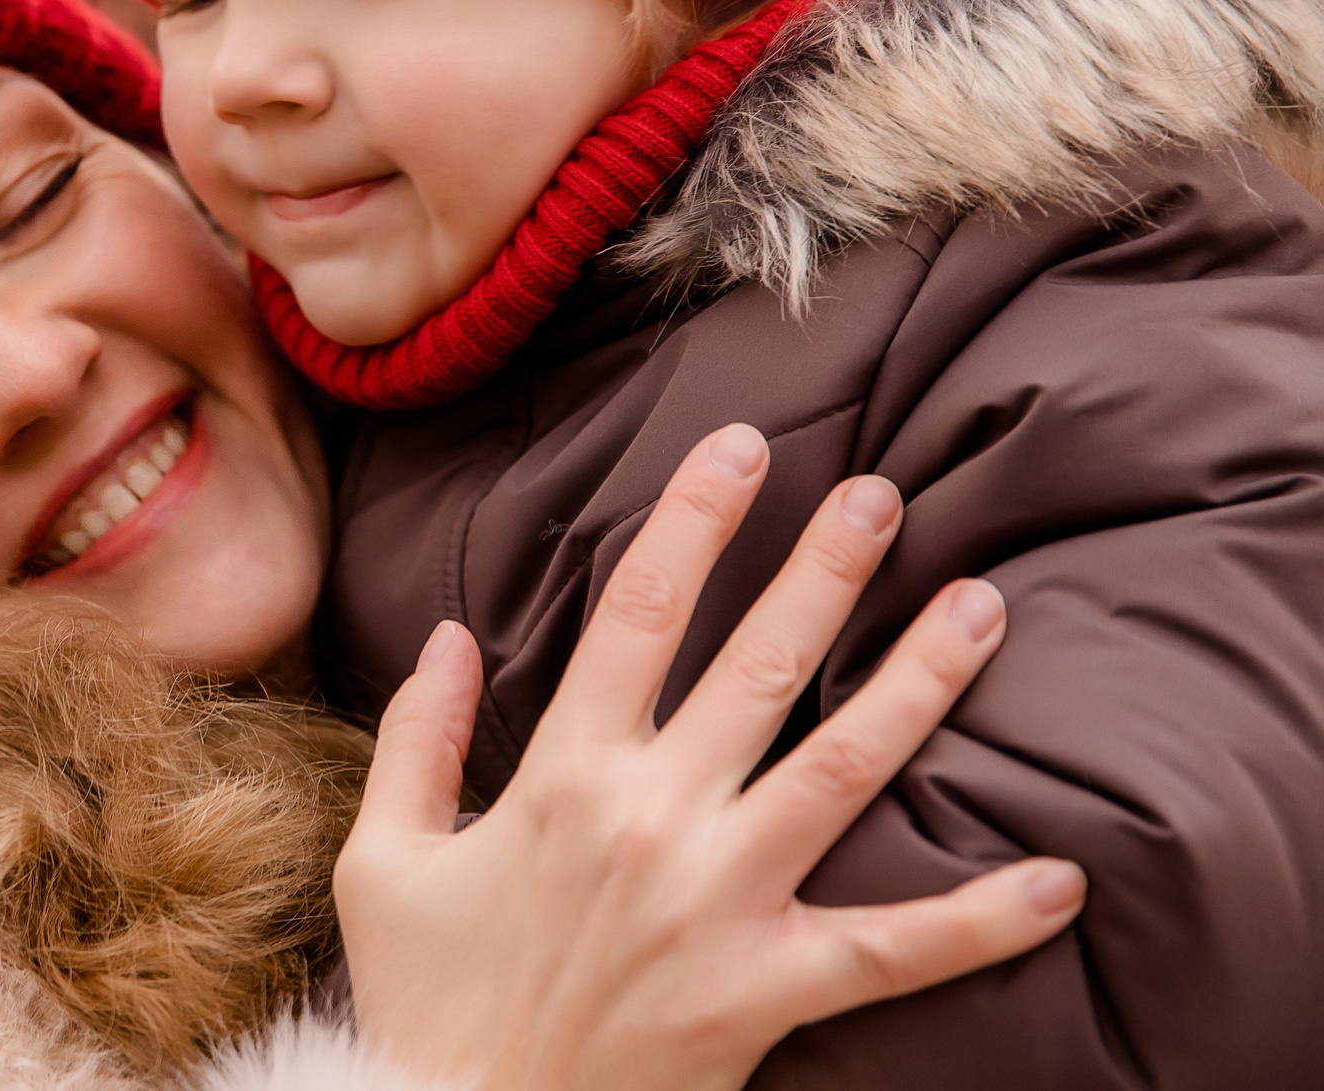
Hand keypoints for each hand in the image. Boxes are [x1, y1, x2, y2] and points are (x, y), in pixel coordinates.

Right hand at [333, 424, 1086, 1090]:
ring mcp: (720, 904)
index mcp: (560, 776)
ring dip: (917, 684)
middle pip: (756, 668)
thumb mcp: (383, 860)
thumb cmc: (429, 995)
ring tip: (981, 608)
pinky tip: (1059, 882)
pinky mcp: (769, 992)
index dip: (692, 519)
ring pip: (840, 771)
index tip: (741, 447)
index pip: (636, 614)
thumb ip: (416, 738)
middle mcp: (650, 821)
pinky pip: (894, 952)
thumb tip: (448, 634)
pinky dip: (981, 922)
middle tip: (880, 497)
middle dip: (823, 571)